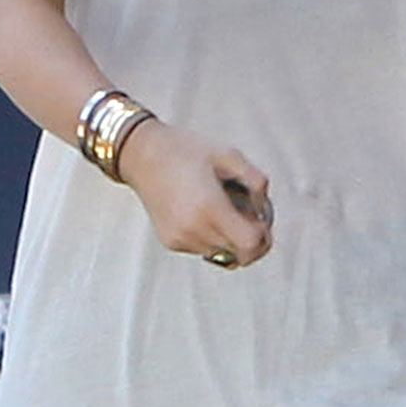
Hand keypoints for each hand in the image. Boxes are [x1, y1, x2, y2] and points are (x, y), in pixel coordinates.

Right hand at [116, 120, 272, 267]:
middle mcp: (194, 229)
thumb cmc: (187, 151)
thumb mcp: (229, 154)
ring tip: (224, 209)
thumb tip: (263, 209)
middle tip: (249, 216)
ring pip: (223, 254)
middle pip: (240, 255)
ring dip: (231, 239)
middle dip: (252, 240)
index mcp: (210, 208)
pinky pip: (204, 249)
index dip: (263, 237)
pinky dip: (212, 237)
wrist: (142, 155)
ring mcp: (181, 239)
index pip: (250, 245)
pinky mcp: (171, 242)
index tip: (261, 221)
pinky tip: (204, 212)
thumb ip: (257, 181)